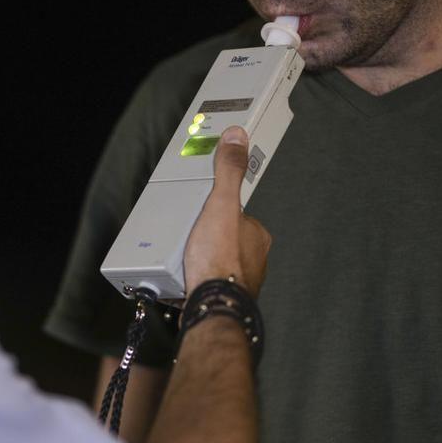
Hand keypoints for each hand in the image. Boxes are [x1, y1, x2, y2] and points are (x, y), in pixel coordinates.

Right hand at [183, 126, 271, 298]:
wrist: (212, 303)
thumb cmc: (219, 259)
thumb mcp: (221, 204)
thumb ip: (228, 171)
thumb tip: (237, 139)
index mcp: (257, 234)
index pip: (236, 212)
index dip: (216, 210)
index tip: (202, 212)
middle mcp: (254, 257)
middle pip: (225, 236)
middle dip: (206, 236)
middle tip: (188, 236)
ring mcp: (240, 277)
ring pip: (218, 259)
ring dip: (202, 258)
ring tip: (184, 256)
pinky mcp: (224, 294)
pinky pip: (210, 280)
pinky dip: (198, 277)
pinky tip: (186, 276)